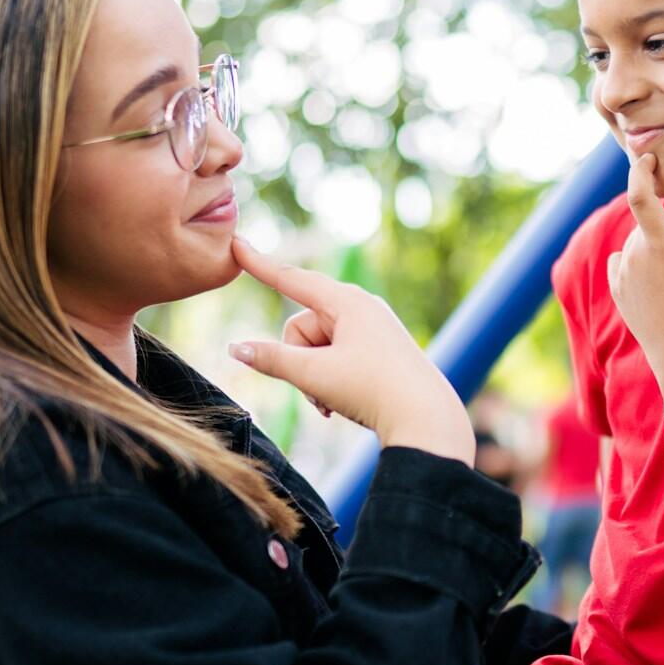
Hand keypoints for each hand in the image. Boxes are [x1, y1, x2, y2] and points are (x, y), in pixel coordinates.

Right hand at [227, 239, 475, 464]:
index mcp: (347, 301)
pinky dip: (331, 381)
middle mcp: (361, 308)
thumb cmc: (373, 390)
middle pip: (302, 326)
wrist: (427, 421)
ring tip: (332, 401)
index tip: (237, 243)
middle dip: (299, 360)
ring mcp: (372, 329)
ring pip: (318, 348)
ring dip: (314, 377)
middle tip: (317, 389)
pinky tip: (339, 405)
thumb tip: (236, 349)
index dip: (260, 264)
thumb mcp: (314, 375)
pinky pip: (337, 358)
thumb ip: (271, 360)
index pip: (292, 278)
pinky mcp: (379, 351)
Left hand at [605, 153, 663, 375]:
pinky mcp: (616, 287)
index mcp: (659, 243)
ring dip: (651, 249)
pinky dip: (636, 263)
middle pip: (647, 225)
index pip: (641, 195)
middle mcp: (634, 253)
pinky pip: (624, 261)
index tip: (647, 159)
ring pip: (636, 244)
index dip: (641, 171)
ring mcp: (621, 271)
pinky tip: (654, 286)